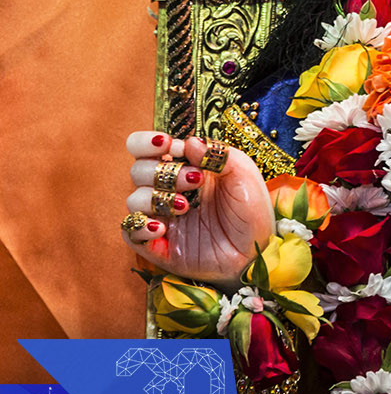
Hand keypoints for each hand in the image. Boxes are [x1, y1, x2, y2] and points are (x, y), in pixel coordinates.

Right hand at [123, 132, 275, 285]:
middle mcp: (168, 190)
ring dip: (155, 198)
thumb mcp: (244, 175)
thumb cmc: (251, 209)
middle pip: (138, 171)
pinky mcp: (157, 245)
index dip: (147, 143)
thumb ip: (219, 154)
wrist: (257, 251)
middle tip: (195, 180)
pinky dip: (139, 227)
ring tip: (186, 206)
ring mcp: (161, 217)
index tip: (166, 144)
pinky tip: (161, 228)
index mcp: (186, 167)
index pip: (147, 149)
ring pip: (134, 200)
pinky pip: (130, 232)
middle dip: (163, 172)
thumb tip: (189, 142)